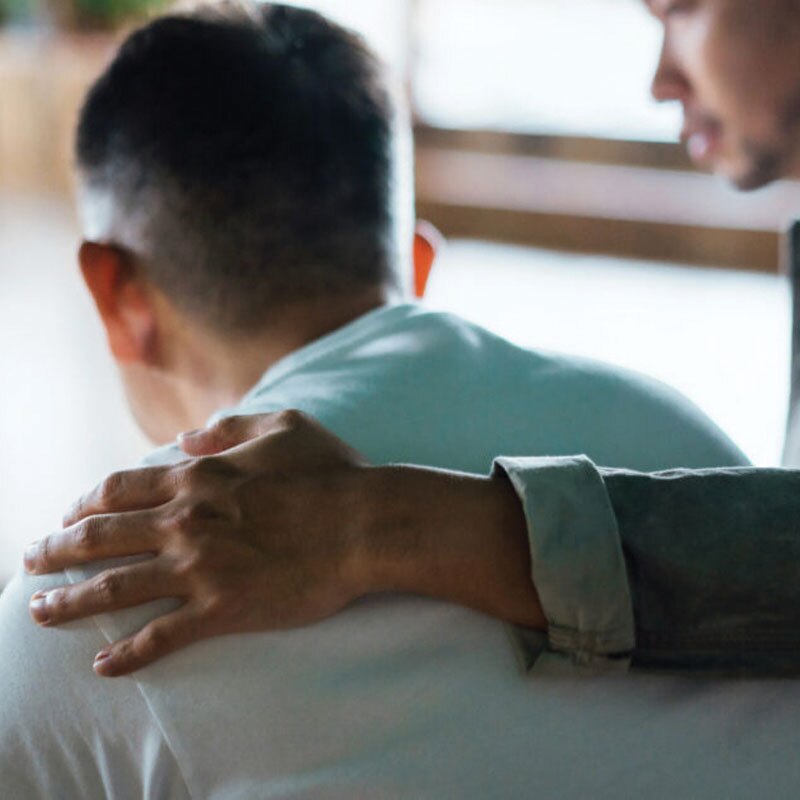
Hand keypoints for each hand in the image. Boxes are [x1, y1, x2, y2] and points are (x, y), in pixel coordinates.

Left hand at [25, 411, 544, 676]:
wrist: (364, 524)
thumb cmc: (330, 474)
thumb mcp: (285, 426)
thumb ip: (232, 427)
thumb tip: (189, 434)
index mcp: (198, 478)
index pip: (119, 490)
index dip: (85, 503)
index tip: (69, 515)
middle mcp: (186, 522)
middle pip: (101, 537)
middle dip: (57, 549)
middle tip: (33, 561)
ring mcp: (200, 568)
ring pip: (115, 588)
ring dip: (70, 601)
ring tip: (40, 612)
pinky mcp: (222, 609)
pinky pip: (162, 637)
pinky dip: (128, 654)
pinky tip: (104, 666)